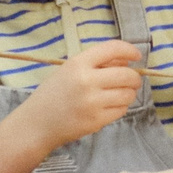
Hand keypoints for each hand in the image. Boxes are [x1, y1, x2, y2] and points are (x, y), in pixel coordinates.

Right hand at [16, 41, 143, 151]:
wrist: (36, 124)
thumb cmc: (53, 94)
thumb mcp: (69, 70)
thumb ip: (97, 63)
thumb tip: (127, 60)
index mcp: (78, 64)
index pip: (113, 49)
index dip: (129, 50)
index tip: (137, 55)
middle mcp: (86, 81)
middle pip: (126, 74)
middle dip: (134, 77)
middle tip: (133, 80)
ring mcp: (92, 103)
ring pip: (127, 94)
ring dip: (129, 93)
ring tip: (120, 94)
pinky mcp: (96, 121)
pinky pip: (121, 110)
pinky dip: (121, 107)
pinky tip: (111, 106)